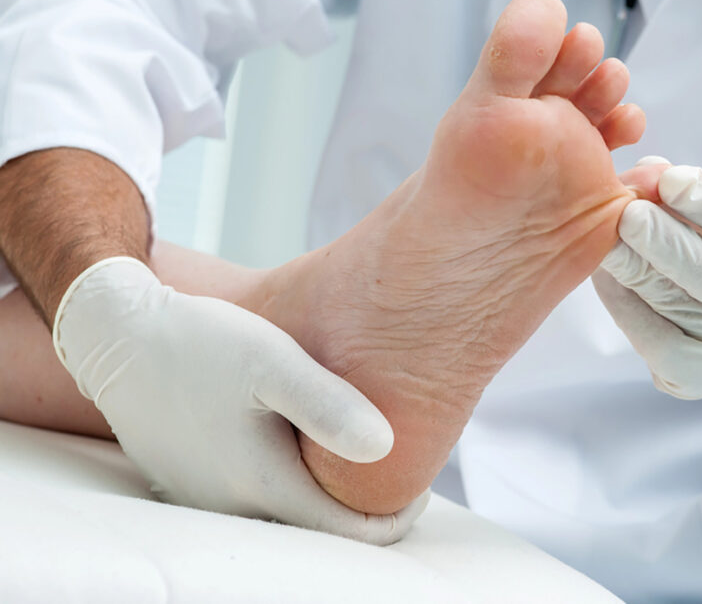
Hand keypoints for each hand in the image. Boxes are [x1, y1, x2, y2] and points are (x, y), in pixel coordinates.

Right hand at [52, 257, 426, 543]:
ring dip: (328, 487)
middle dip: (366, 502)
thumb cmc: (198, 342)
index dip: (396, 515)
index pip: (348, 533)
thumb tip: (386, 449)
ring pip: (287, 509)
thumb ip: (328, 405)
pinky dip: (293, 474)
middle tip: (399, 459)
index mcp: (262, 484)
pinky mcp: (194, 477)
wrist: (116, 332)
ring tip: (356, 442)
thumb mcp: (272, 362)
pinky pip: (257, 491)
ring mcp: (208, 495)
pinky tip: (303, 435)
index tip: (421, 479)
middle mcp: (233, 504)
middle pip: (319, 527)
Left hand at [594, 158, 701, 398]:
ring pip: (679, 312)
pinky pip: (654, 341)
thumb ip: (694, 192)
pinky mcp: (698, 380)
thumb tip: (649, 173)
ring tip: (605, 239)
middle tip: (629, 215)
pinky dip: (623, 304)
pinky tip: (607, 276)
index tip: (672, 180)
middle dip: (669, 245)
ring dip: (635, 269)